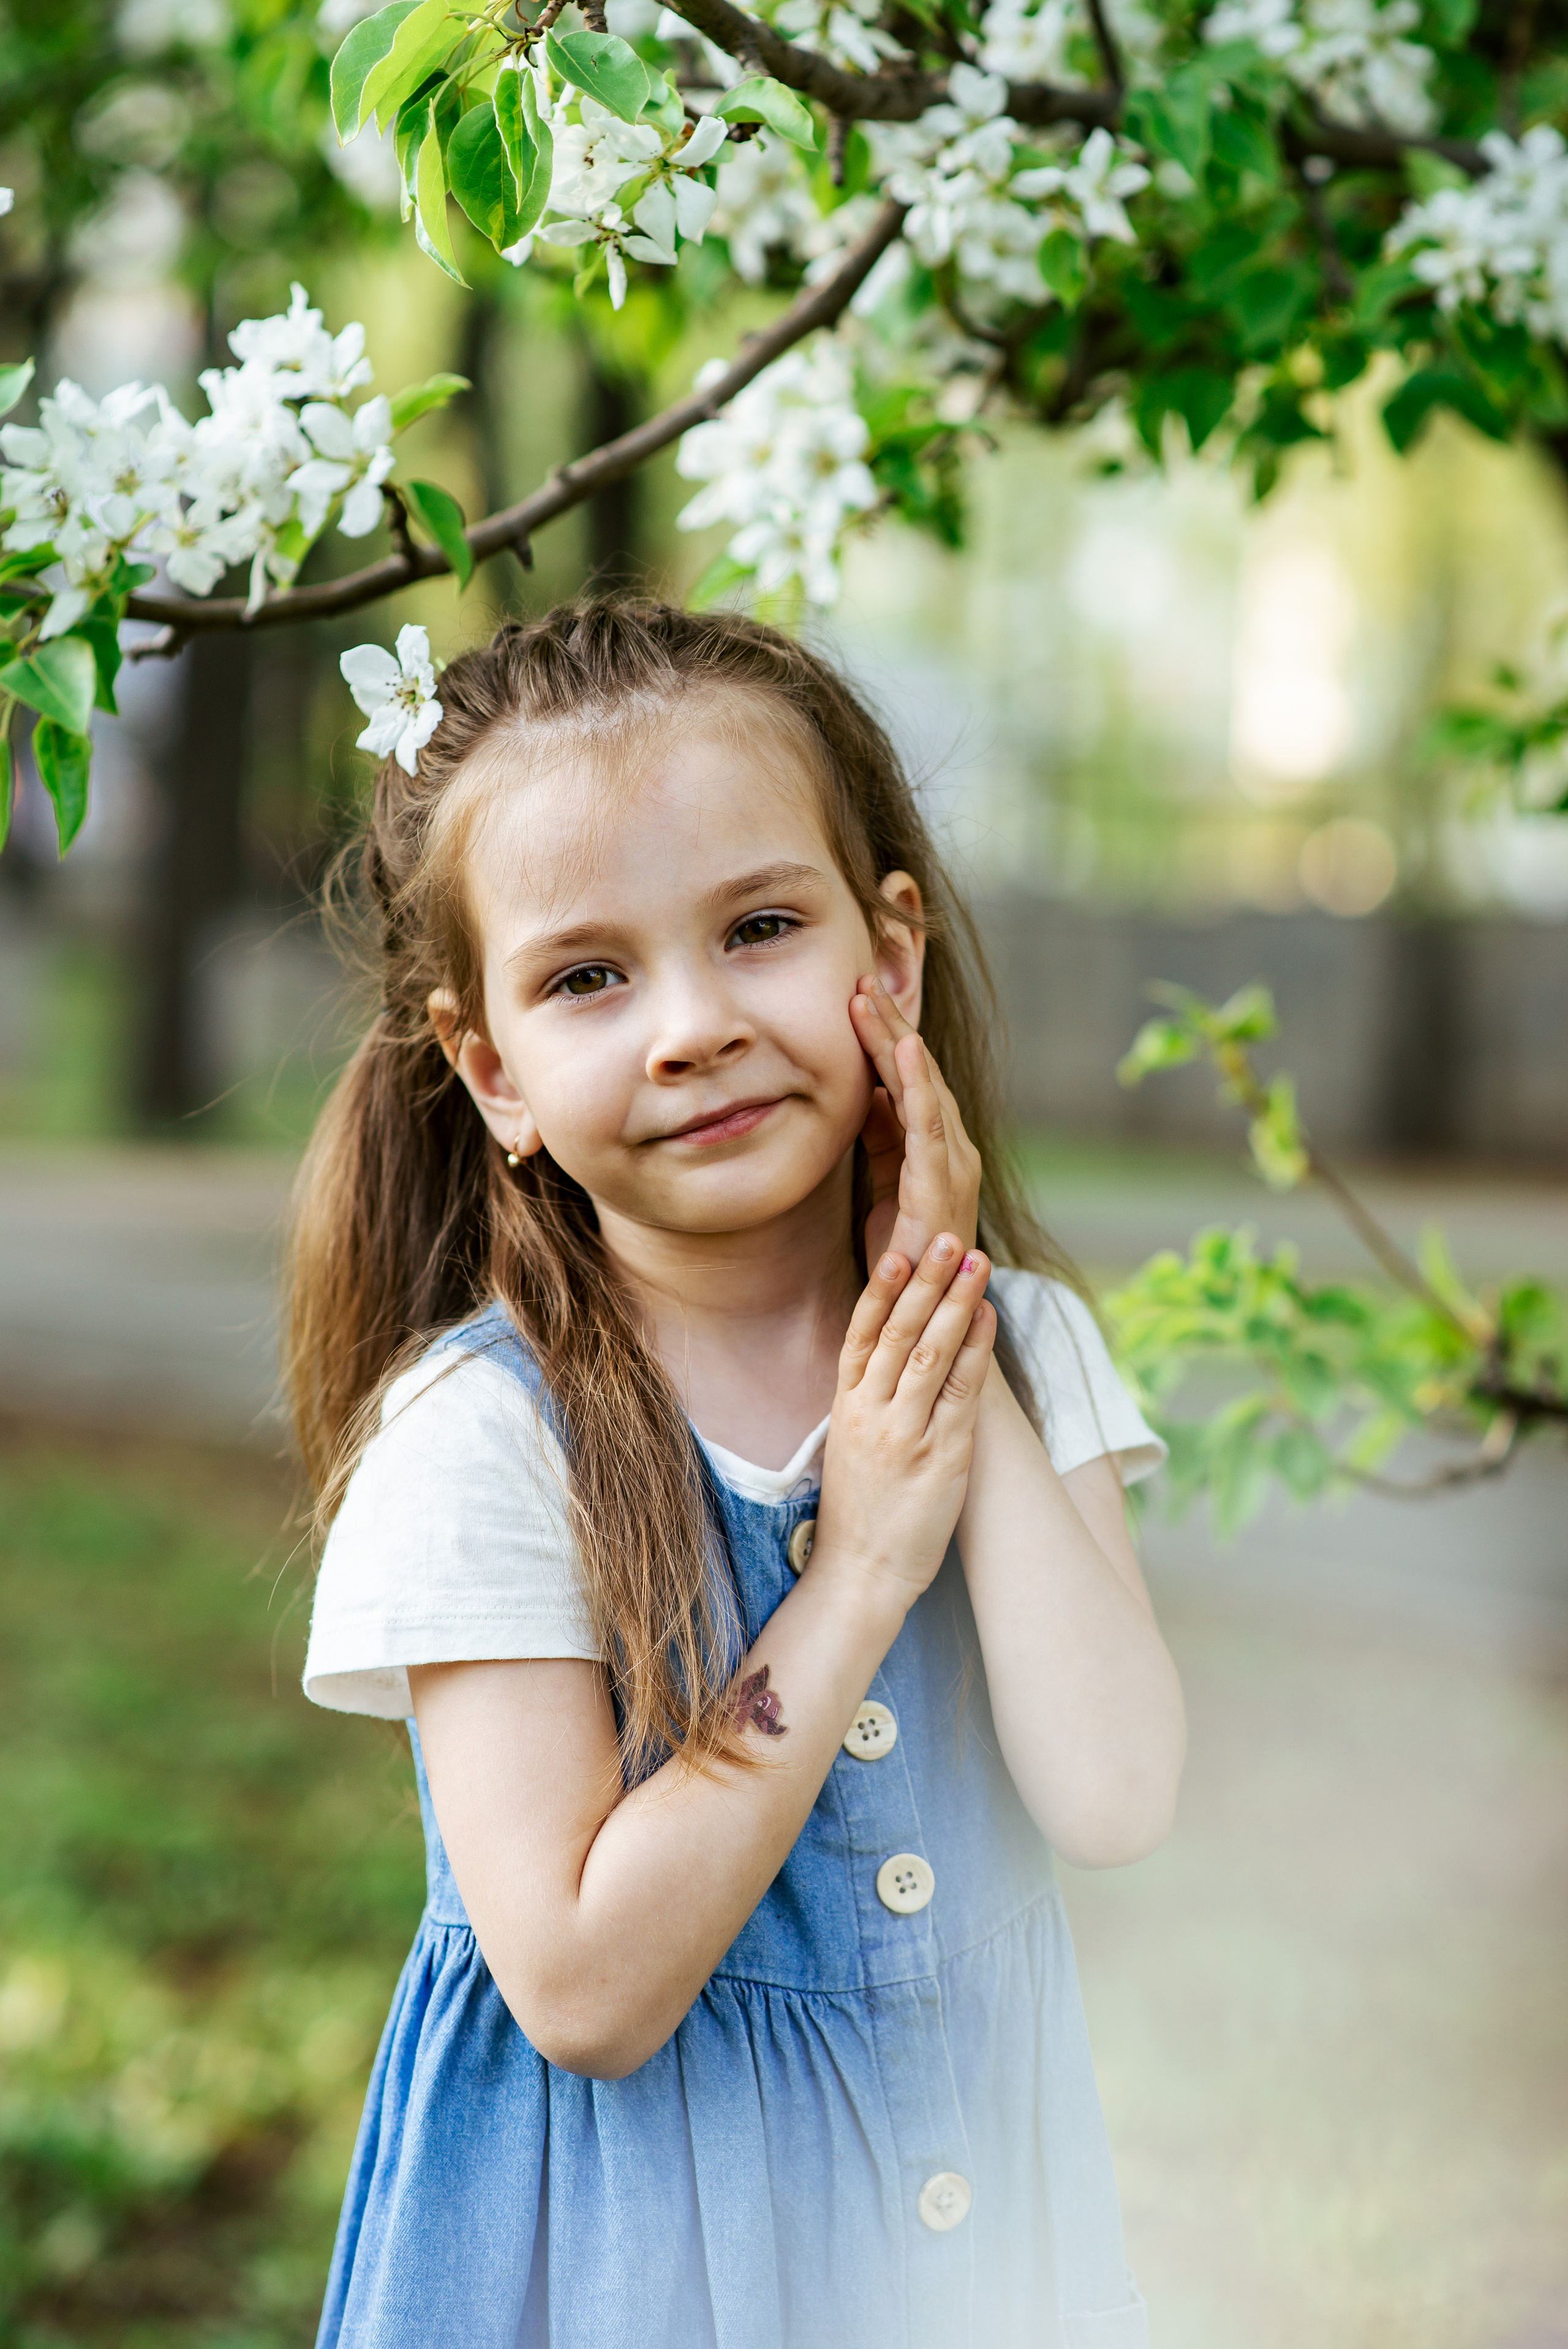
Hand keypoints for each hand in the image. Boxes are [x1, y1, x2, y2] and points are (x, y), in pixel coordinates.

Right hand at [812, 1237, 995, 1606]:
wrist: (861, 1573)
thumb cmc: (861, 1510)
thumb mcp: (850, 1444)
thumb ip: (868, 1398)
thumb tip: (893, 1354)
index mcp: (845, 1407)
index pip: (861, 1334)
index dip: (880, 1289)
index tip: (897, 1249)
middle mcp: (871, 1413)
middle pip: (898, 1332)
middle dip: (925, 1280)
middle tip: (946, 1237)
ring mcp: (905, 1433)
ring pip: (930, 1352)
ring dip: (955, 1301)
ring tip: (976, 1260)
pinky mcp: (941, 1456)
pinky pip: (961, 1392)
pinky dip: (975, 1349)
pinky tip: (987, 1317)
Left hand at [850, 976, 981, 1271]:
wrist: (921, 1314)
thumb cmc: (901, 1252)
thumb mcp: (882, 1180)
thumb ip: (880, 1136)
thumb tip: (867, 1089)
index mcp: (935, 1148)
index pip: (909, 1079)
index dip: (884, 1036)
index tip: (855, 996)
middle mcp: (953, 1149)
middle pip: (918, 1073)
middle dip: (889, 1024)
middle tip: (860, 978)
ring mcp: (952, 1165)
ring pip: (923, 1088)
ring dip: (896, 1041)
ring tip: (868, 999)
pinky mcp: (942, 1186)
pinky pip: (930, 1126)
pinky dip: (920, 1085)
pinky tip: (907, 1050)